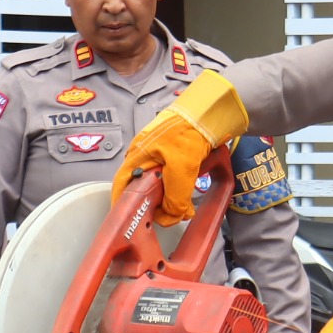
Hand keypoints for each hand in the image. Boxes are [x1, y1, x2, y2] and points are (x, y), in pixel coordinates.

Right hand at [113, 69, 249, 223]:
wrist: (210, 112)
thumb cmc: (190, 131)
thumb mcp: (181, 168)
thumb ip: (174, 195)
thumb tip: (173, 215)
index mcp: (137, 156)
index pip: (122, 185)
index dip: (124, 204)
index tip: (131, 219)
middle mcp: (144, 156)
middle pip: (142, 187)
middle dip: (153, 204)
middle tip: (167, 216)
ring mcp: (159, 154)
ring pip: (159, 184)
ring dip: (169, 198)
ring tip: (181, 208)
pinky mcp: (174, 154)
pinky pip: (172, 177)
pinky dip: (179, 188)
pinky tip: (189, 193)